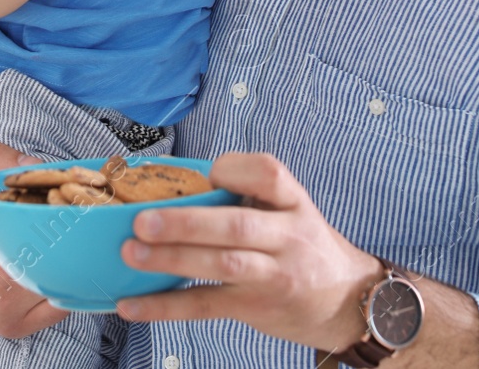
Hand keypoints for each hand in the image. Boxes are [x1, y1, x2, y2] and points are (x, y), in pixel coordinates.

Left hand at [115, 152, 385, 351]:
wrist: (347, 301)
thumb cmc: (304, 246)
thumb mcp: (292, 210)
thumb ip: (249, 195)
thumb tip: (178, 184)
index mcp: (294, 203)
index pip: (269, 175)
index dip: (235, 169)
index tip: (208, 171)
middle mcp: (287, 237)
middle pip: (237, 225)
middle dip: (186, 222)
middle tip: (142, 219)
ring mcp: (272, 276)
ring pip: (221, 266)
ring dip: (171, 259)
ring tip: (131, 253)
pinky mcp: (254, 308)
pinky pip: (206, 306)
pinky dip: (165, 306)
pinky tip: (131, 304)